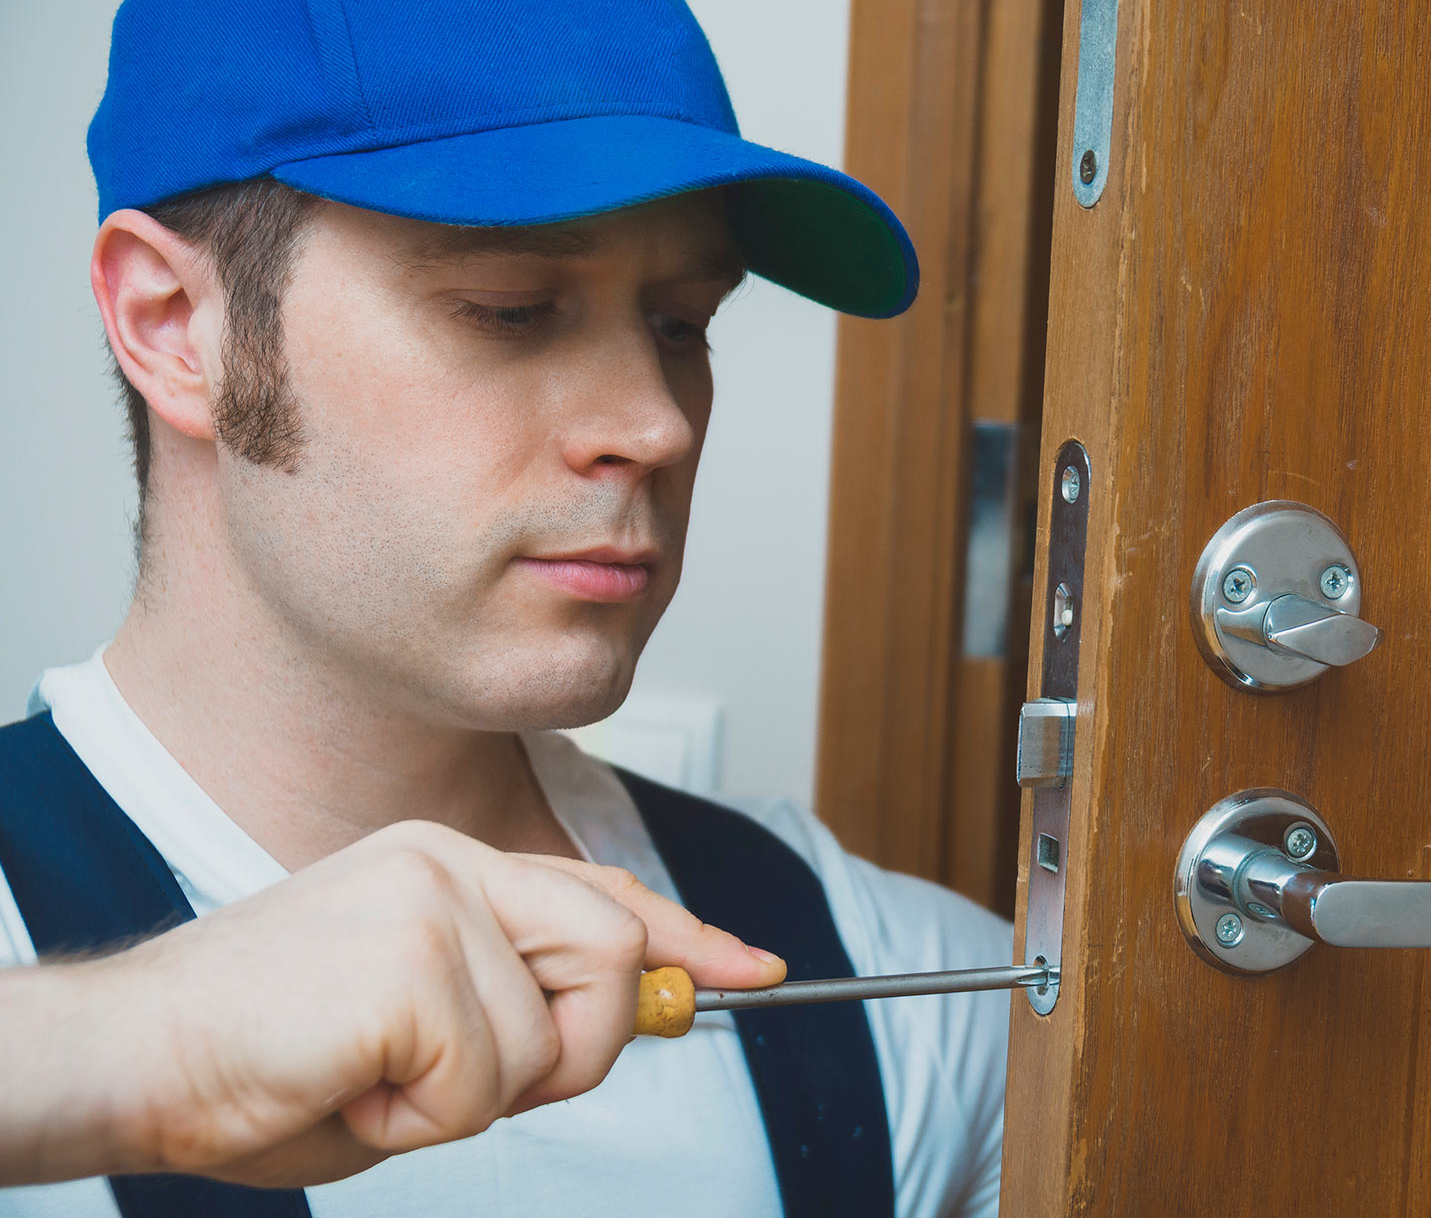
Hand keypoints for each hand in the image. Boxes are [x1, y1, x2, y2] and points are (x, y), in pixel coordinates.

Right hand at [0, 820, 783, 1187]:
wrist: (128, 1057)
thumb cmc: (263, 1057)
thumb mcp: (419, 1028)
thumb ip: (521, 1007)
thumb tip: (645, 1007)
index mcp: (447, 865)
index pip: (601, 890)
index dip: (685, 937)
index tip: (749, 968)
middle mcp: (448, 861)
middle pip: (613, 952)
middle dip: (573, 1050)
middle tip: (457, 1086)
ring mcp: (431, 900)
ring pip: (557, 1029)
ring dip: (478, 1097)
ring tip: (380, 1083)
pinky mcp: (409, 959)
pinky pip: (485, 1078)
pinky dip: (423, 1121)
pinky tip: (351, 1091)